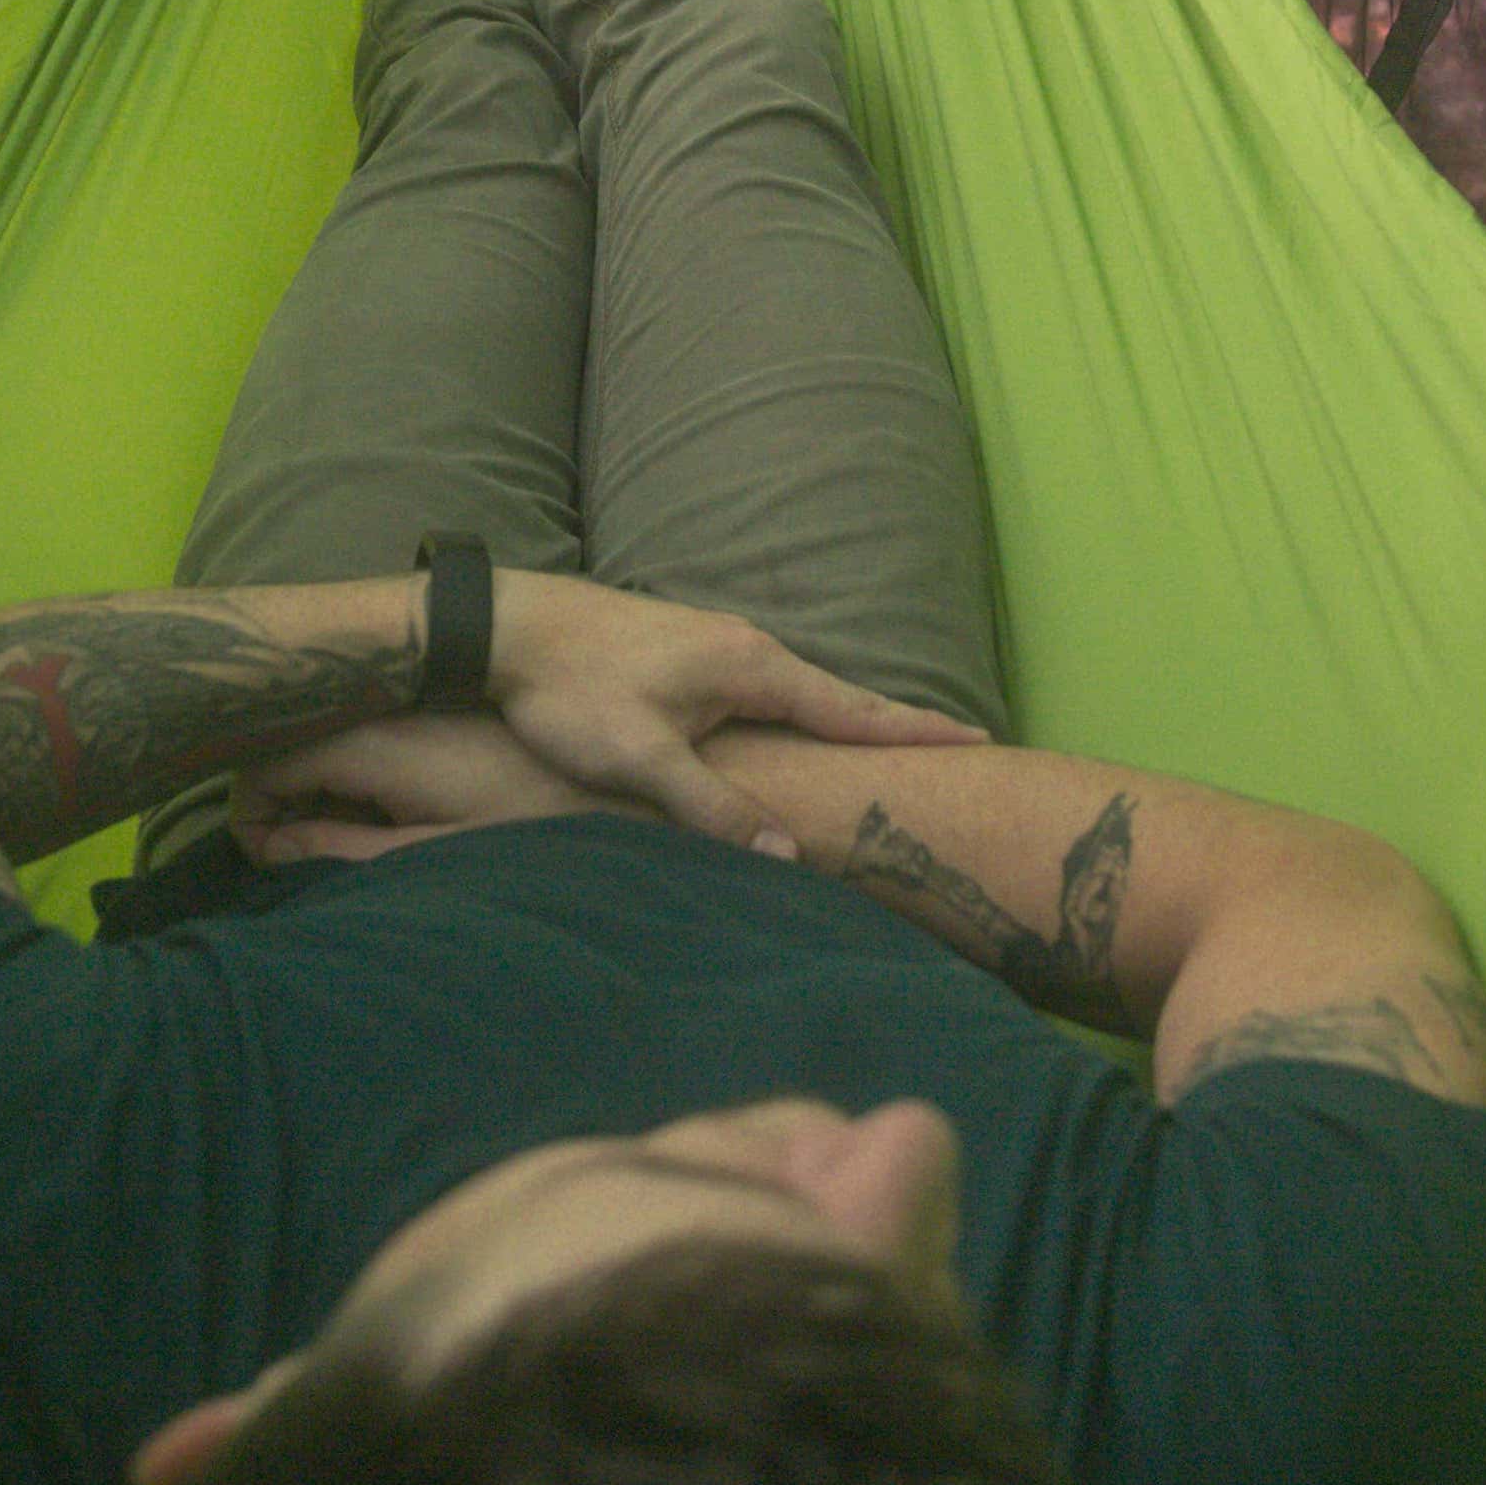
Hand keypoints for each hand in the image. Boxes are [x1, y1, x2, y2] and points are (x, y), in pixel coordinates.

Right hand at [233, 714, 610, 868]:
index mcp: (374, 745)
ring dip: (325, 796)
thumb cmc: (534, 834)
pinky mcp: (446, 714)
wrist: (629, 792)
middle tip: (310, 862)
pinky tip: (397, 821)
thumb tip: (269, 849)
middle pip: (293, 749)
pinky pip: (374, 740)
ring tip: (355, 848)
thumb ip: (343, 853)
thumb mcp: (432, 858)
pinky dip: (364, 781)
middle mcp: (387, 712)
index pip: (265, 766)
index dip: (252, 819)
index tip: (274, 866)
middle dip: (284, 808)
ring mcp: (417, 708)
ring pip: (331, 744)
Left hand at [480, 572, 985, 847]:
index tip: (980, 736)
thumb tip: (787, 857)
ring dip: (845, 718)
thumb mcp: (642, 758)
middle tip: (959, 742)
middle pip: (837, 697)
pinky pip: (764, 689)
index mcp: (750, 667)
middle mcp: (745, 646)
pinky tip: (796, 729)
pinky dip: (801, 712)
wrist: (505, 627)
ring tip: (889, 744)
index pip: (852, 708)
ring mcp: (714, 643)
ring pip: (797, 693)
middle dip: (894, 725)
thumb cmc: (570, 690)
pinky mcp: (684, 652)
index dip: (915, 730)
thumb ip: (714, 808)